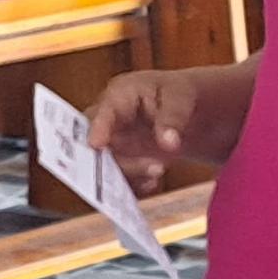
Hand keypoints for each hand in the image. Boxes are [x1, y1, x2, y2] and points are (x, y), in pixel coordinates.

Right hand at [89, 68, 204, 188]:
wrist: (181, 108)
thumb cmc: (176, 93)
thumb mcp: (180, 97)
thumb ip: (173, 118)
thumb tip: (168, 143)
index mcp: (119, 95)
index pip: (103, 111)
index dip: (97, 128)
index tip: (95, 145)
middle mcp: (108, 120)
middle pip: (99, 143)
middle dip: (118, 160)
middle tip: (154, 167)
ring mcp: (113, 142)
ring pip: (108, 165)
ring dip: (129, 174)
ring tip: (157, 171)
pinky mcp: (121, 161)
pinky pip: (120, 179)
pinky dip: (134, 185)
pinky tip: (152, 182)